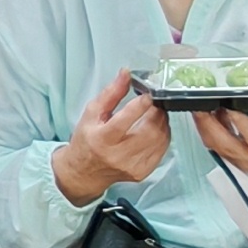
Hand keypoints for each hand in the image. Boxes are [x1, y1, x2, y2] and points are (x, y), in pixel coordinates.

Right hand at [50, 69, 172, 206]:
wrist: (85, 172)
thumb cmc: (87, 140)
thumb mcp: (92, 113)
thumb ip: (111, 93)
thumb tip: (126, 74)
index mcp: (102, 139)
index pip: (125, 120)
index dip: (140, 105)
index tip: (147, 95)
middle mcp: (118, 155)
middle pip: (149, 131)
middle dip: (157, 113)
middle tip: (154, 104)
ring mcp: (132, 166)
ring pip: (160, 140)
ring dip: (162, 123)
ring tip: (155, 115)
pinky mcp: (142, 172)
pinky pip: (162, 150)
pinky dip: (163, 136)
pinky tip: (155, 129)